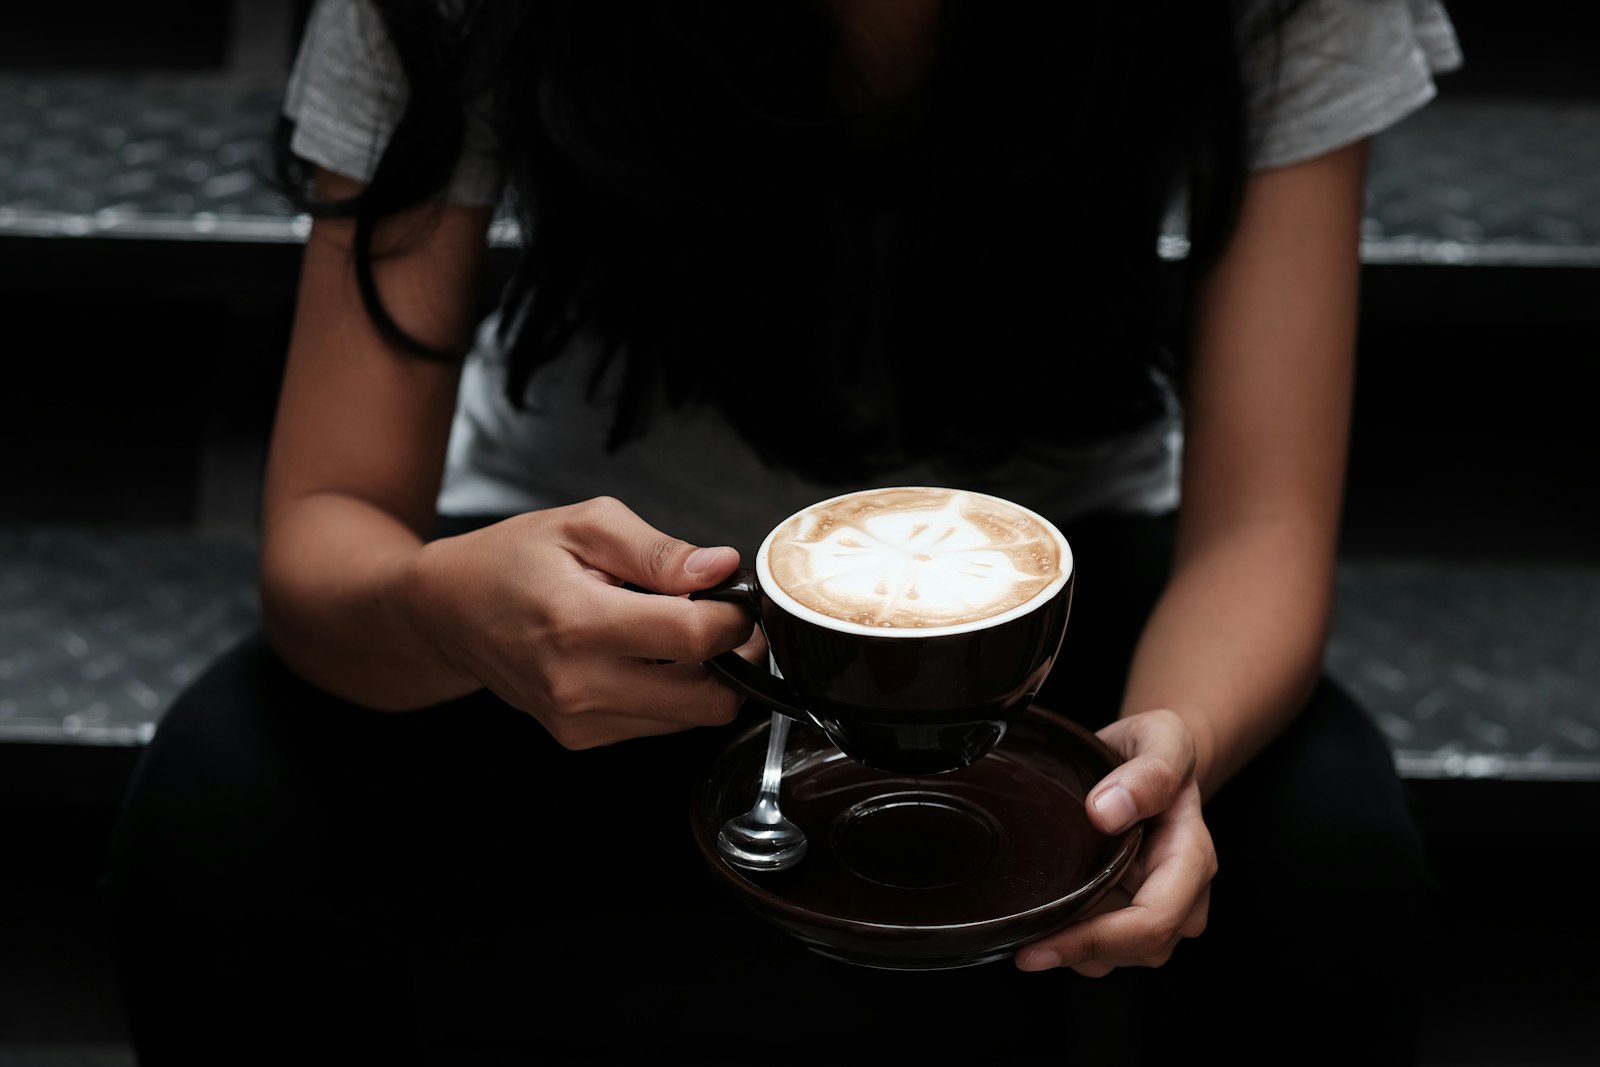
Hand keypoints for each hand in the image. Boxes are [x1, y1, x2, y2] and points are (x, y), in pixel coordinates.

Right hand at [405, 496, 765, 747]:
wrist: (447, 612)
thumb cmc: (511, 560)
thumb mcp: (585, 525)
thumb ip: (659, 550)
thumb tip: (720, 568)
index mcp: (581, 622)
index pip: (695, 638)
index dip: (735, 618)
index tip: (736, 597)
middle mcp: (581, 684)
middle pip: (708, 699)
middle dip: (736, 658)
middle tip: (727, 620)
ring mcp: (581, 719)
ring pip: (691, 719)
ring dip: (706, 678)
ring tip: (677, 632)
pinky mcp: (582, 737)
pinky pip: (660, 725)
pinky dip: (673, 693)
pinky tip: (649, 656)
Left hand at [1013, 707, 1216, 976]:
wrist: (1152, 761)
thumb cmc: (1156, 750)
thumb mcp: (1162, 738)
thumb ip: (1149, 772)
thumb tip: (1107, 812)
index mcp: (1192, 856)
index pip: (1153, 920)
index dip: (1096, 940)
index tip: (1039, 944)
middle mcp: (1184, 892)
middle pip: (1136, 949)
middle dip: (1077, 951)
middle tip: (1021, 943)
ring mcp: (1162, 908)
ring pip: (1118, 956)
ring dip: (1075, 948)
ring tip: (1035, 919)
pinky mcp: (1136, 913)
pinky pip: (1106, 946)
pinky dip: (1074, 940)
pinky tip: (1049, 915)